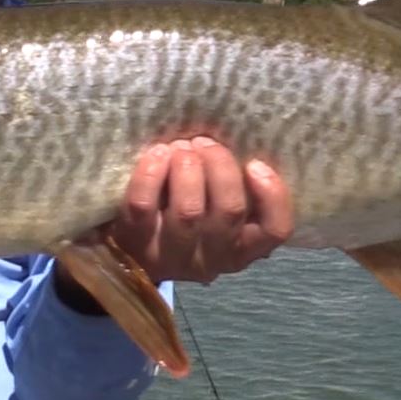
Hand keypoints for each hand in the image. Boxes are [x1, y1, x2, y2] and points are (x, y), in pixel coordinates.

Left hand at [105, 137, 293, 285]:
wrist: (125, 251)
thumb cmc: (180, 214)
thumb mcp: (214, 211)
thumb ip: (229, 189)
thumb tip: (239, 139)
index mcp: (240, 249)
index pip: (275, 231)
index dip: (273, 196)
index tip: (255, 163)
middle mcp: (211, 260)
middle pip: (228, 211)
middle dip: (219, 165)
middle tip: (203, 143)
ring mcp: (171, 257)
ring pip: (189, 212)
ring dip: (187, 167)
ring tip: (180, 147)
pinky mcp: (134, 244)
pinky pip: (144, 206)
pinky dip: (151, 174)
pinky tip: (157, 154)